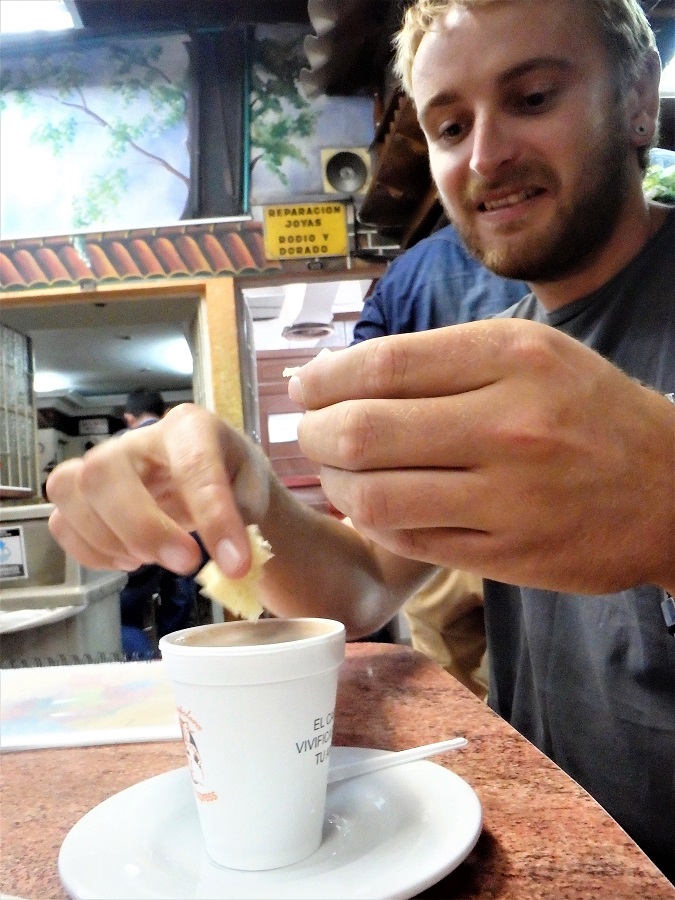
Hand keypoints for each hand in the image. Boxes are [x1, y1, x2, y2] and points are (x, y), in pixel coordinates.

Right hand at [46, 404, 270, 577]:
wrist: (216, 480)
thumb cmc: (233, 481)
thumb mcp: (254, 491)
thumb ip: (243, 518)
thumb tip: (227, 561)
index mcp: (189, 426)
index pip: (192, 464)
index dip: (213, 517)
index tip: (235, 563)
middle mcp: (137, 438)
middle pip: (105, 472)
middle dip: (143, 528)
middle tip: (186, 563)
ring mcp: (103, 462)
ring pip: (71, 491)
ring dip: (111, 540)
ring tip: (153, 559)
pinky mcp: (83, 495)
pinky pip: (62, 523)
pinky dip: (92, 553)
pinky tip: (131, 560)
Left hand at [290, 319, 674, 593]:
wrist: (670, 488)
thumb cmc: (588, 410)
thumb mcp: (532, 353)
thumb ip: (443, 359)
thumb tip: (340, 373)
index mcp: (513, 357)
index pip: (385, 364)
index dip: (325, 378)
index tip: (302, 386)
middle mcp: (510, 424)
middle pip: (366, 430)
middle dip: (315, 433)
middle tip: (309, 431)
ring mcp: (510, 497)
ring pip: (376, 496)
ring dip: (335, 484)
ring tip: (333, 471)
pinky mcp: (508, 554)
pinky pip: (409, 541)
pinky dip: (374, 522)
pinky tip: (371, 504)